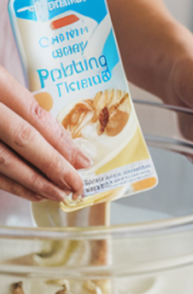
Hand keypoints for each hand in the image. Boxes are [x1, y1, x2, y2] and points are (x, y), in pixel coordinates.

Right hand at [0, 66, 92, 202]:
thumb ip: (14, 99)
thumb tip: (55, 136)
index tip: (83, 160)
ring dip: (32, 181)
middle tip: (77, 186)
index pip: (32, 114)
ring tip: (58, 194)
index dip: (60, 141)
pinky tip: (29, 191)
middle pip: (21, 139)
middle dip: (53, 166)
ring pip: (0, 160)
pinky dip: (8, 183)